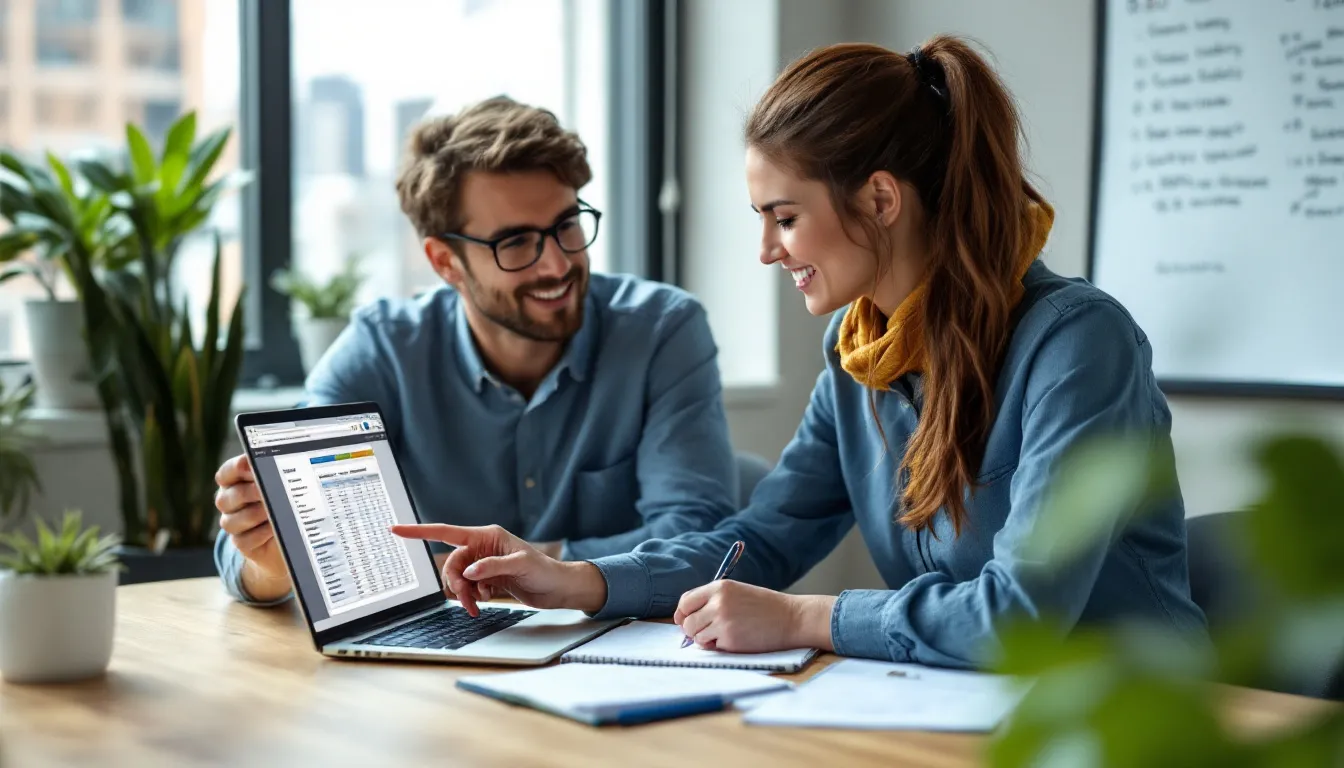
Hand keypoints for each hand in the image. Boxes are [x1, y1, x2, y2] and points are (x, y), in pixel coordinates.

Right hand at [215, 454, 291, 600]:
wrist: (285, 535)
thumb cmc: (282, 501)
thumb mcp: (280, 486)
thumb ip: (275, 475)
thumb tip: (281, 467)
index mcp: (234, 482)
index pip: (226, 473)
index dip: (237, 468)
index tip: (251, 465)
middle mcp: (228, 502)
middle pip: (226, 498)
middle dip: (249, 493)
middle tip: (267, 489)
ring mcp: (232, 524)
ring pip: (232, 521)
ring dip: (255, 515)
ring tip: (275, 510)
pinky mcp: (240, 543)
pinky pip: (244, 540)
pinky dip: (261, 534)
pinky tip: (275, 529)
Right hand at [391, 524, 606, 615]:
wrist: (557, 589)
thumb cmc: (545, 570)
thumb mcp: (520, 565)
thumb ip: (492, 566)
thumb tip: (470, 571)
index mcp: (486, 536)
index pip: (446, 532)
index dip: (419, 531)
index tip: (396, 529)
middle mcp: (482, 548)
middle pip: (451, 563)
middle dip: (454, 582)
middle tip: (467, 599)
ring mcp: (483, 564)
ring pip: (457, 578)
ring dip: (463, 593)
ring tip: (477, 605)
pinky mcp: (486, 579)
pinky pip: (467, 588)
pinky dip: (471, 597)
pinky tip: (485, 600)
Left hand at [673, 581, 836, 652]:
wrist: (792, 618)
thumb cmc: (765, 607)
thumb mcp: (737, 592)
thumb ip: (712, 600)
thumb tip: (685, 618)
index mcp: (719, 587)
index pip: (686, 601)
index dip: (682, 613)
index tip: (684, 620)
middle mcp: (718, 602)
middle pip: (687, 622)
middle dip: (693, 630)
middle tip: (707, 632)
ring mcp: (723, 621)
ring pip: (696, 636)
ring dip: (707, 639)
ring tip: (727, 633)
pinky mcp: (730, 639)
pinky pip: (712, 647)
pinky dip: (720, 646)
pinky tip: (737, 639)